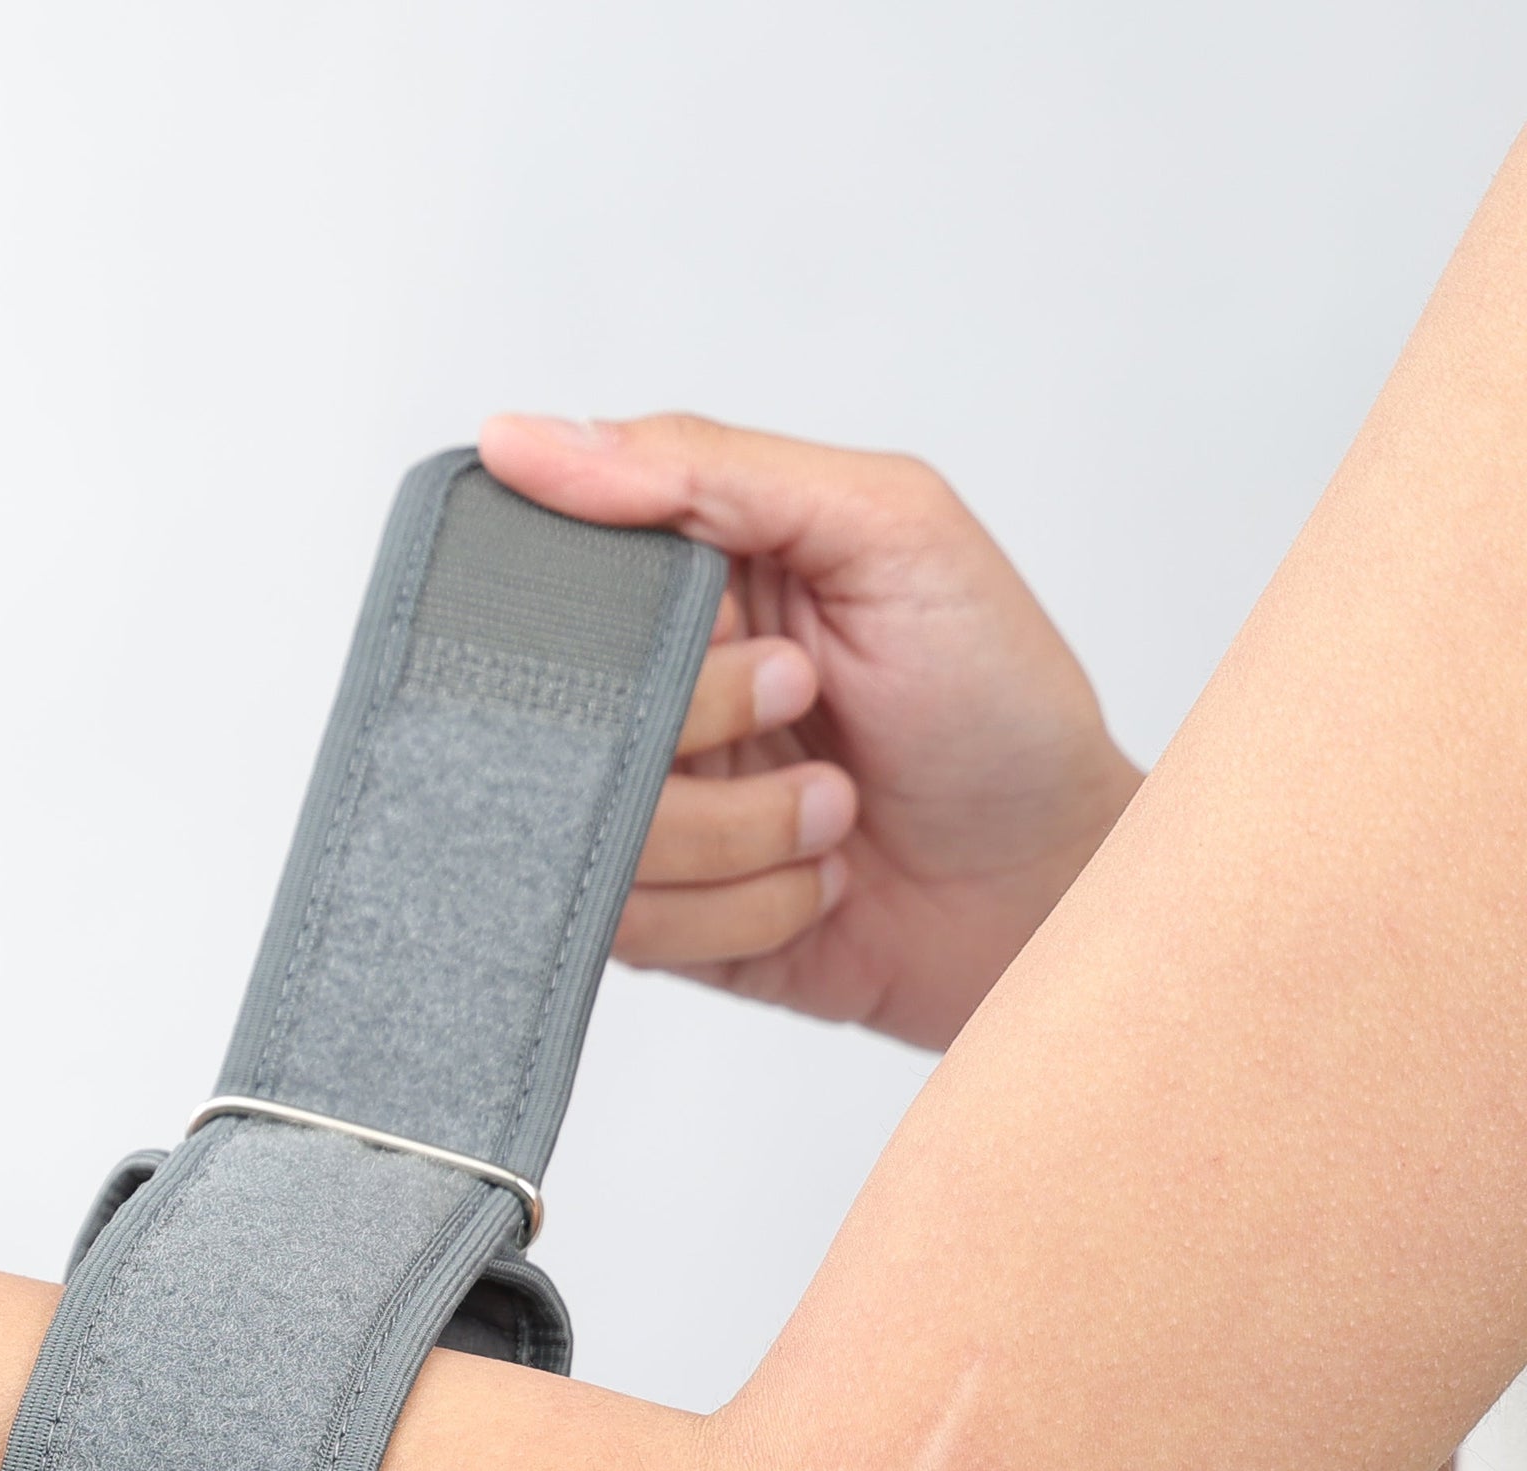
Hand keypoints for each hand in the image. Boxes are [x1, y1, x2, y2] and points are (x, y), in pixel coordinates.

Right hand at [483, 413, 1144, 1049]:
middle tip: (805, 703)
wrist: (1051, 885)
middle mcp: (643, 692)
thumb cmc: (996, 698)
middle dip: (703, 723)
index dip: (616, 612)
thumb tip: (527, 438)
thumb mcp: (887, 528)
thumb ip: (709, 468)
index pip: (544, 572)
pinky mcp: (649, 918)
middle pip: (554, 712)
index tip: (726, 623)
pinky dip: (742, 910)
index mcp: (680, 579)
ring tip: (830, 813)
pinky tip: (810, 884)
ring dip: (741, 833)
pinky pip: (624, 923)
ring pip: (588, 828)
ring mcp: (640, 808)